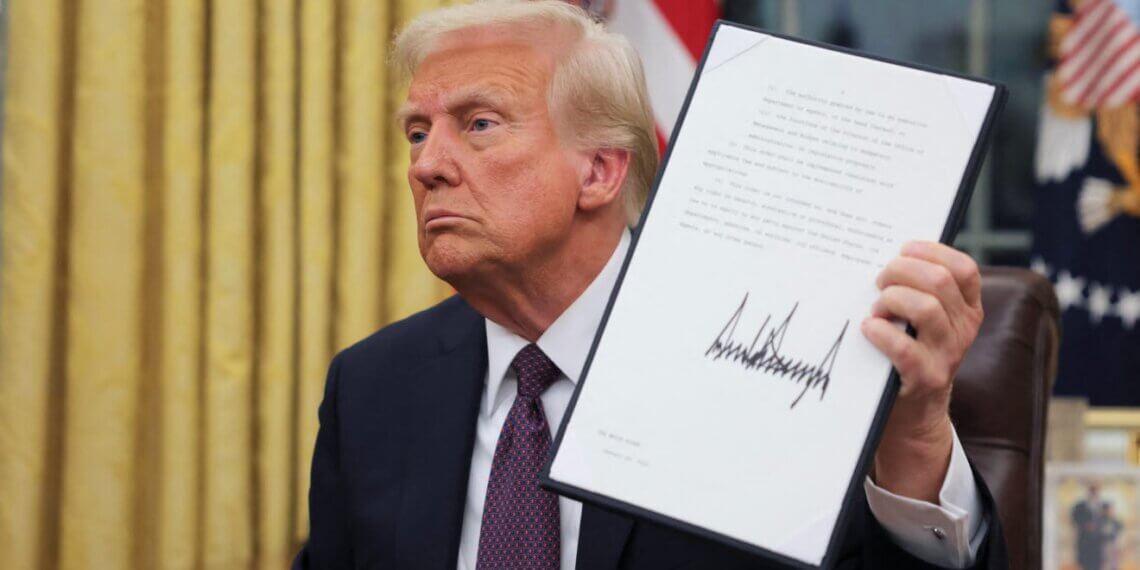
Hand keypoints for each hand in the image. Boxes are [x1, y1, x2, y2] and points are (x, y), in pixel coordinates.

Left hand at [861, 241, 983, 502]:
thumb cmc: (909, 351)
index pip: (964, 269)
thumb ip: (918, 290)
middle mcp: (964, 329)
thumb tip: (887, 255)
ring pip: (925, 308)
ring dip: (891, 300)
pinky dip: (880, 332)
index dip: (932, 252)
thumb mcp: (924, 321)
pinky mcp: (925, 378)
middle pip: (939, 282)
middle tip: (879, 280)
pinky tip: (869, 328)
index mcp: (968, 309)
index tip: (904, 249)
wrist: (913, 412)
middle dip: (901, 271)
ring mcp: (947, 354)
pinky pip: (904, 347)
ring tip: (876, 309)